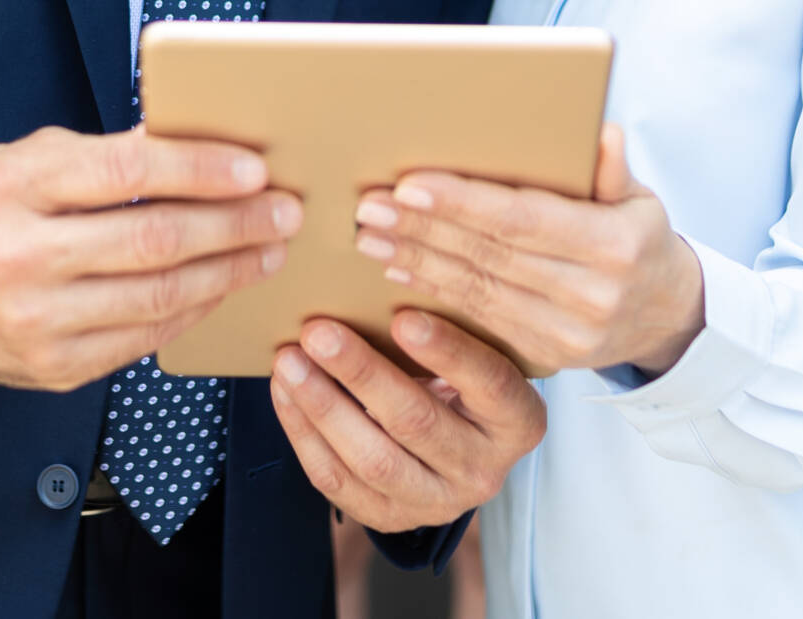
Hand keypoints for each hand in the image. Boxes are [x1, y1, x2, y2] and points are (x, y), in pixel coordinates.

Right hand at [0, 125, 299, 390]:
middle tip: (284, 210)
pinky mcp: (55, 369)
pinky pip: (146, 338)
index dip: (198, 168)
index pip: (125, 171)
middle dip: (234, 224)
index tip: (254, 167)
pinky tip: (223, 285)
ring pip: (159, 297)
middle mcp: (19, 257)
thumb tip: (199, 146)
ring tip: (269, 249)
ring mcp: (37, 322)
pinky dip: (194, 309)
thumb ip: (103, 155)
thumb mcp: (25, 161)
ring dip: (229, 271)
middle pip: (153, 240)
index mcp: (12, 187)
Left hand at [269, 311, 543, 532]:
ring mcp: (436, 501)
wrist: (456, 444)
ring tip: (288, 361)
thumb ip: (447, 330)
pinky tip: (284, 391)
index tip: (402, 316)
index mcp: (518, 422)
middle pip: (418, 422)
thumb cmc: (463, 380)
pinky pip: (337, 481)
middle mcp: (483, 471)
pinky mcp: (390, 517)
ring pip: (373, 459)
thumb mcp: (476, 354)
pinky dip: (303, 432)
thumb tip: (378, 285)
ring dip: (323, 405)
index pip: (491, 385)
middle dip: (361, 374)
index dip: (448, 352)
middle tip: (318, 331)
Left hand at [353, 124, 704, 376]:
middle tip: (369, 205)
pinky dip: (433, 291)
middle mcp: (591, 294)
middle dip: (423, 227)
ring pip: (475, 289)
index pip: (522, 219)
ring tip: (370, 233)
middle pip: (489, 254)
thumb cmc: (641, 239)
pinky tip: (399, 268)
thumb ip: (612, 168)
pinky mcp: (547, 356)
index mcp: (614, 245)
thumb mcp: (641, 198)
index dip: (463, 203)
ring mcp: (568, 333)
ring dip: (416, 259)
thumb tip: (600, 132)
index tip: (409, 184)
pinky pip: (479, 318)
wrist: (666, 316)